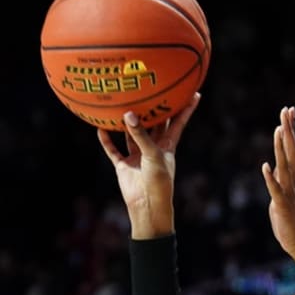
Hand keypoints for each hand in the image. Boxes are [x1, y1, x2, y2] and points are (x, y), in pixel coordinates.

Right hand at [97, 94, 199, 240]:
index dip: (186, 109)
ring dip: (126, 122)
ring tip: (120, 103)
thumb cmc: (159, 182)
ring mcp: (138, 157)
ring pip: (131, 135)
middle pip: (153, 124)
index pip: (178, 122)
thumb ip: (141, 135)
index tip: (195, 93)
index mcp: (167, 146)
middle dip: (153, 108)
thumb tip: (129, 114)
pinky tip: (100, 128)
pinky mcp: (124, 166)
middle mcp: (153, 149)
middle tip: (150, 88)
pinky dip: (107, 140)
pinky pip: (113, 150)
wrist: (148, 207)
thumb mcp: (153, 156)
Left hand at [261, 106, 294, 262]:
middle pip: (291, 151)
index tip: (289, 111)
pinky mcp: (281, 205)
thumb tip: (272, 168)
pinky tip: (265, 166)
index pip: (291, 149)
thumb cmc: (289, 220)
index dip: (290, 130)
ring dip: (281, 147)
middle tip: (287, 110)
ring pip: (284, 165)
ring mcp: (288, 192)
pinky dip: (270, 178)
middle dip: (288, 130)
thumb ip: (277, 180)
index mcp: (291, 178)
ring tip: (278, 128)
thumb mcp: (279, 195)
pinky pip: (275, 189)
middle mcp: (292, 181)